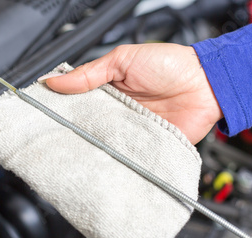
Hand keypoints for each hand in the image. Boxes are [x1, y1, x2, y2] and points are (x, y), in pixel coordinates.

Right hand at [40, 43, 222, 144]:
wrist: (206, 84)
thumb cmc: (170, 65)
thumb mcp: (123, 60)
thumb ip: (90, 73)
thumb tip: (54, 81)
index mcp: (108, 92)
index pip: (78, 105)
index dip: (62, 112)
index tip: (45, 120)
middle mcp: (118, 114)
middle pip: (90, 129)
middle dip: (77, 136)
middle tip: (60, 143)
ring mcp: (133, 131)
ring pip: (108, 145)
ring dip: (98, 150)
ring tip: (80, 157)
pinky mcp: (148, 147)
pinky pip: (131, 157)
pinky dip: (122, 161)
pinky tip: (109, 164)